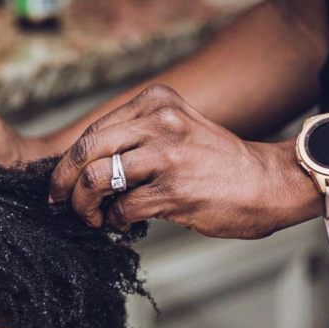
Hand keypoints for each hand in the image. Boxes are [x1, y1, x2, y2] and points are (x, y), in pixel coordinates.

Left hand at [49, 84, 320, 237]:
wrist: (268, 183)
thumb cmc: (216, 164)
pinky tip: (125, 224)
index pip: (92, 132)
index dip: (68, 164)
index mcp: (155, 103)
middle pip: (84, 152)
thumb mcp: (175, 130)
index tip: (60, 185)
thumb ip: (133, 138)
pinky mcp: (173, 190)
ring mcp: (166, 156)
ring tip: (93, 217)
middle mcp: (159, 122)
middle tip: (60, 204)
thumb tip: (81, 167)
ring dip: (84, 207)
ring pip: (95, 180)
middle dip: (63, 184)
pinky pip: (121, 209)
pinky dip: (115, 222)